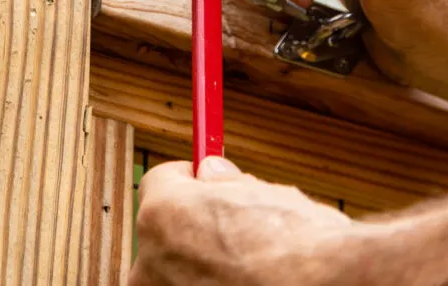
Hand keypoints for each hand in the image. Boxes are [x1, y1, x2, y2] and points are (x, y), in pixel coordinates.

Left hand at [130, 157, 355, 285]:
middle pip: (165, 232)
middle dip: (193, 229)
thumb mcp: (262, 193)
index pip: (159, 182)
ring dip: (204, 267)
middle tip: (234, 229)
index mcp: (161, 214)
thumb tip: (212, 173)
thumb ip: (224, 184)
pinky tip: (251, 284)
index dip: (188, 181)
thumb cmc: (297, 243)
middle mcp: (151, 261)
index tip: (208, 184)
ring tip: (252, 265)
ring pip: (180, 272)